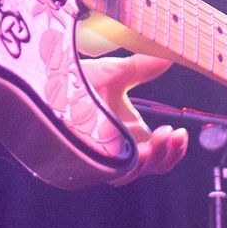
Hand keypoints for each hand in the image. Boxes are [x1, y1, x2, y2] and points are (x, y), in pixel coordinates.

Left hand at [84, 52, 186, 177]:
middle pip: (152, 168)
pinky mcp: (87, 160)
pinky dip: (129, 166)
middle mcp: (119, 148)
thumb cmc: (75, 79)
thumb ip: (143, 68)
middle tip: (175, 135)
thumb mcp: (116, 73)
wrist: (45, 81)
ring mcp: (103, 156)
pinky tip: (138, 150)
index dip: (173, 150)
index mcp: (129, 133)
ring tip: (161, 137)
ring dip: (153, 159)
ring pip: (134, 173)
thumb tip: (169, 55)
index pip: (158, 154)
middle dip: (169, 155)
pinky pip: (113, 173)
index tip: (181, 133)